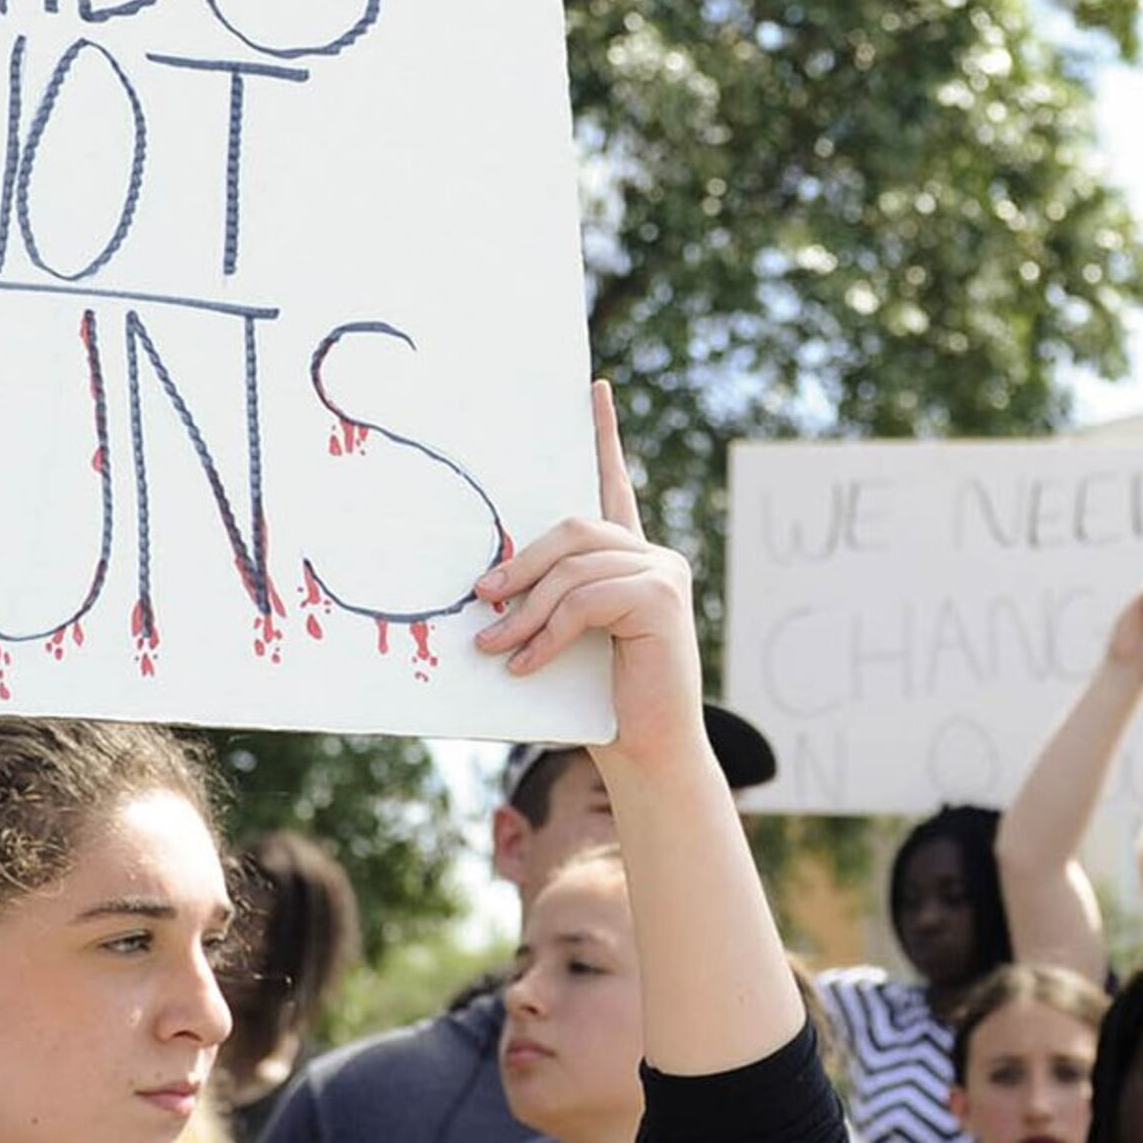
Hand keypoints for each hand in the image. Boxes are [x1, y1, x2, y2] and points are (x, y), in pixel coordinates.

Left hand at [475, 383, 704, 774]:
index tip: (594, 389)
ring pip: (573, 570)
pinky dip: (547, 634)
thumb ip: (544, 601)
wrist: (646, 753)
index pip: (613, 485)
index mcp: (630, 559)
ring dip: (523, 612)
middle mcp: (652, 557)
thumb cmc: (598, 702)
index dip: (604, 435)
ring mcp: (663, 574)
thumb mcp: (561, 639)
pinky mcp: (662, 600)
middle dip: (519, 565)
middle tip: (479, 599)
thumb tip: (486, 587)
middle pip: (573, 531)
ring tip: (492, 647)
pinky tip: (526, 665)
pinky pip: (585, 601)